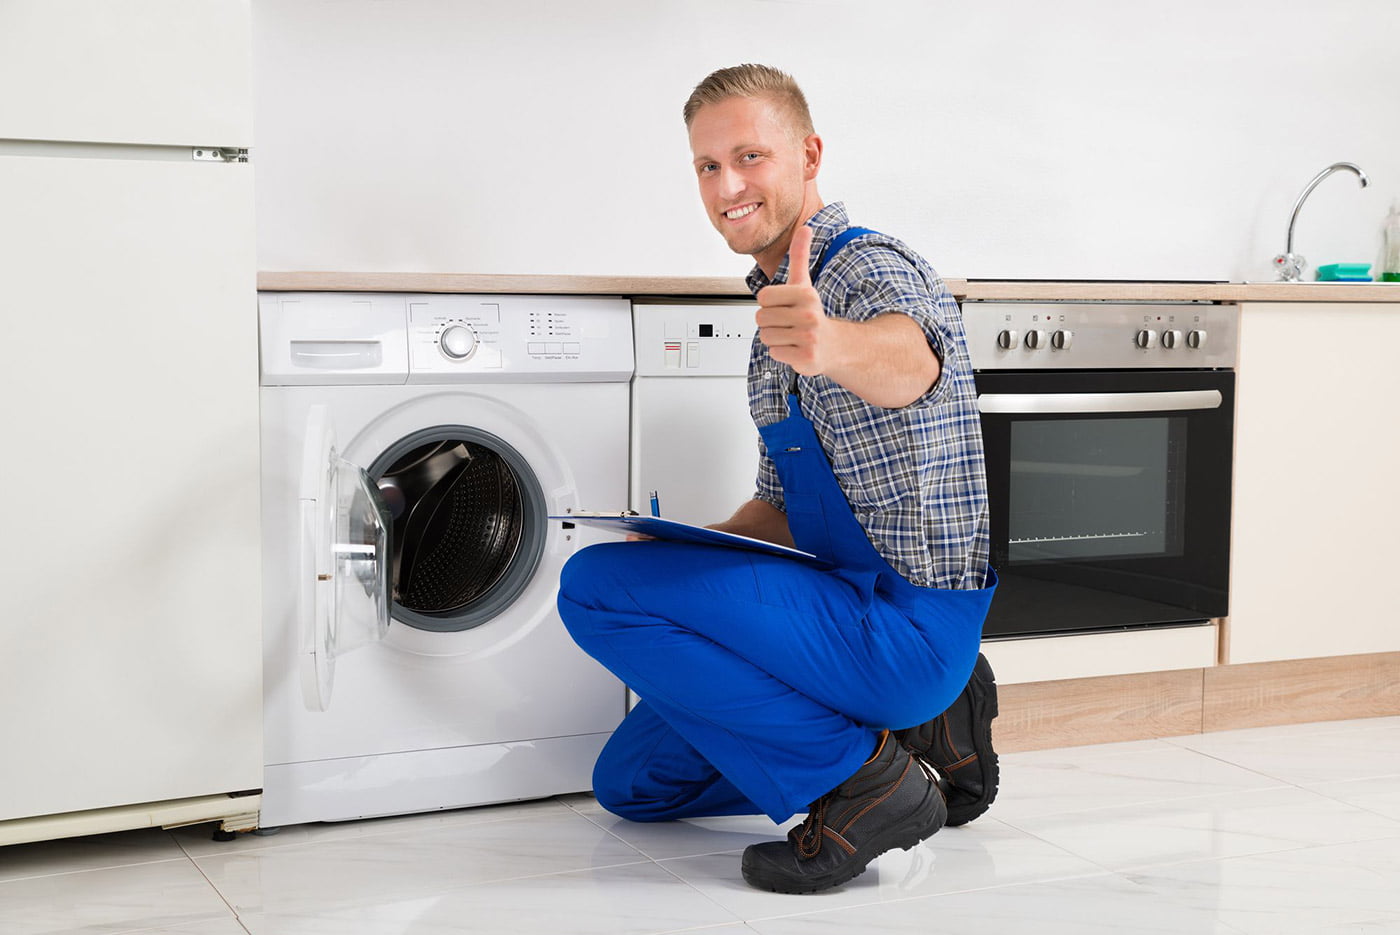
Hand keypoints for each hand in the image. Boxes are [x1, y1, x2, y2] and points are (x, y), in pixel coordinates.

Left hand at [754, 225, 830, 375]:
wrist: (836, 345)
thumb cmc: (812, 312)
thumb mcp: (805, 282)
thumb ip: (800, 255)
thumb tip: (805, 227)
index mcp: (805, 294)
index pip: (763, 297)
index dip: (770, 303)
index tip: (786, 305)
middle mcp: (808, 315)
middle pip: (761, 318)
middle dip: (771, 322)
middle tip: (789, 323)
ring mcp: (808, 338)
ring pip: (766, 336)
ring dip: (776, 337)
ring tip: (792, 335)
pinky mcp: (806, 357)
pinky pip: (775, 353)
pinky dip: (782, 353)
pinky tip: (796, 348)